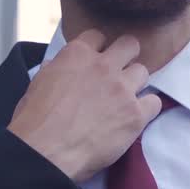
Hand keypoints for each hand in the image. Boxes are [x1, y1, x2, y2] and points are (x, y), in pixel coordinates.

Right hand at [7, 30, 161, 182]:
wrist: (46, 153)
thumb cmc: (34, 122)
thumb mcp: (36, 84)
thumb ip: (54, 70)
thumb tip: (56, 66)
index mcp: (77, 55)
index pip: (98, 36)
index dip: (98, 48)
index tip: (97, 59)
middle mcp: (103, 66)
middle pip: (129, 45)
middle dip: (126, 56)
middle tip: (119, 72)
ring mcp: (122, 89)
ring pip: (143, 72)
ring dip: (135, 84)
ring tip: (124, 99)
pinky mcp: (135, 114)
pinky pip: (154, 102)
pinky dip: (146, 109)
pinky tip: (134, 118)